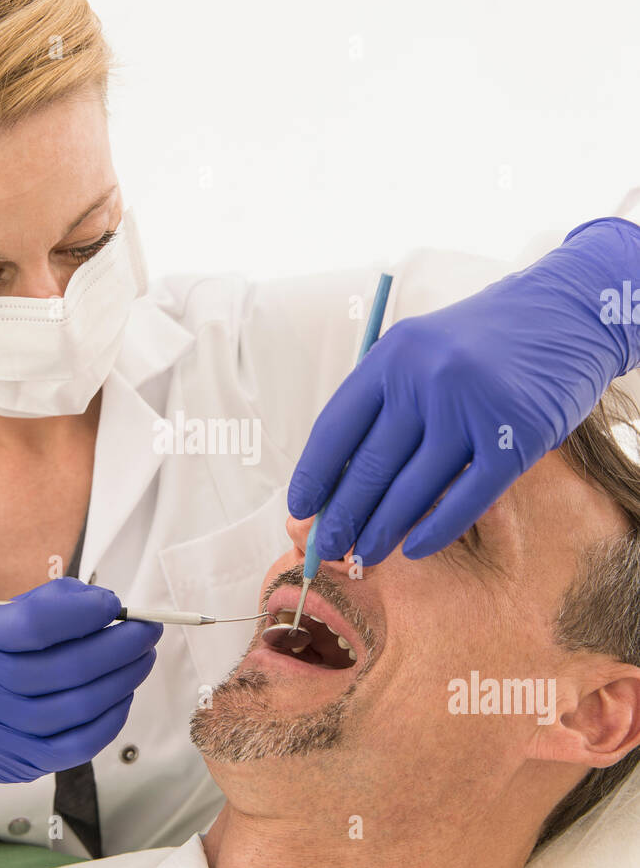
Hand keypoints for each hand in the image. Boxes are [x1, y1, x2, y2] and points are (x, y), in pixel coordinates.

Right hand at [0, 577, 161, 820]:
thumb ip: (45, 603)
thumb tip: (104, 603)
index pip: (35, 623)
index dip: (83, 612)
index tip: (114, 605)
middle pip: (68, 666)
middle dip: (122, 645)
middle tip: (148, 631)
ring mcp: (3, 730)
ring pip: (82, 704)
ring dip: (125, 678)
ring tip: (143, 657)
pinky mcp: (25, 761)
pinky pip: (83, 741)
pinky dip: (114, 716)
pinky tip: (124, 695)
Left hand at [288, 217, 639, 565]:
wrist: (567, 312)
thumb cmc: (483, 342)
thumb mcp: (422, 351)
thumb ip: (385, 403)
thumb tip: (340, 481)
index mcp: (392, 355)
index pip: (336, 428)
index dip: (314, 475)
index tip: (300, 509)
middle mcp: (426, 379)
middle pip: (370, 467)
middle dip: (344, 516)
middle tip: (328, 547)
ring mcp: (472, 409)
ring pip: (413, 490)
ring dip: (383, 531)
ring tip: (365, 555)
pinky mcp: (516, 438)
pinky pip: (465, 500)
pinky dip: (435, 531)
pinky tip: (414, 549)